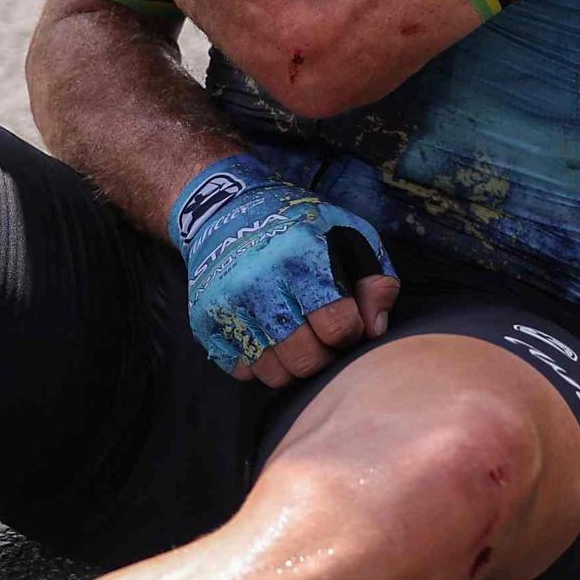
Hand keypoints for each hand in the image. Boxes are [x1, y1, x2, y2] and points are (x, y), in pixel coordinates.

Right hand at [167, 146, 398, 383]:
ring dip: (291, 365)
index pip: (337, 326)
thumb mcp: (347, 233)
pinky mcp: (205, 321)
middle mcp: (260, 284)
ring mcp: (228, 306)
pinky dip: (258, 363)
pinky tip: (266, 339)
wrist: (223, 208)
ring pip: (272, 372)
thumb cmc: (295, 223)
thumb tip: (374, 329)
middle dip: (323, 355)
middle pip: (304, 358)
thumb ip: (374, 279)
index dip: (350, 331)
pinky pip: (240, 369)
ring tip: (296, 341)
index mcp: (300, 259)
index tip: (346, 320)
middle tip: (322, 339)